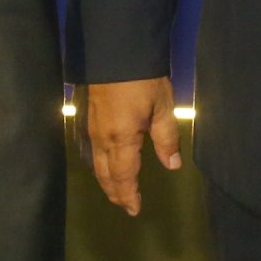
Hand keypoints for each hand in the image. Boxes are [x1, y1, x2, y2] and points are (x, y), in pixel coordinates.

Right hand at [84, 77, 181, 215]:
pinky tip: (104, 163)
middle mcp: (102, 138)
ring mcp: (92, 128)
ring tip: (116, 190)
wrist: (116, 50)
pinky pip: (90, 149)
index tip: (135, 210)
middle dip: (116, 192)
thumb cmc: (144, 79)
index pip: (124, 176)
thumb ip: (167, 138)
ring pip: (95, 163)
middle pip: (106, 174)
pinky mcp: (88, 117)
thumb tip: (173, 165)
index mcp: (122, 139)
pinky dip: (98, 163)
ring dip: (106, 180)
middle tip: (125, 206)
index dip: (129, 195)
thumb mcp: (163, 107)